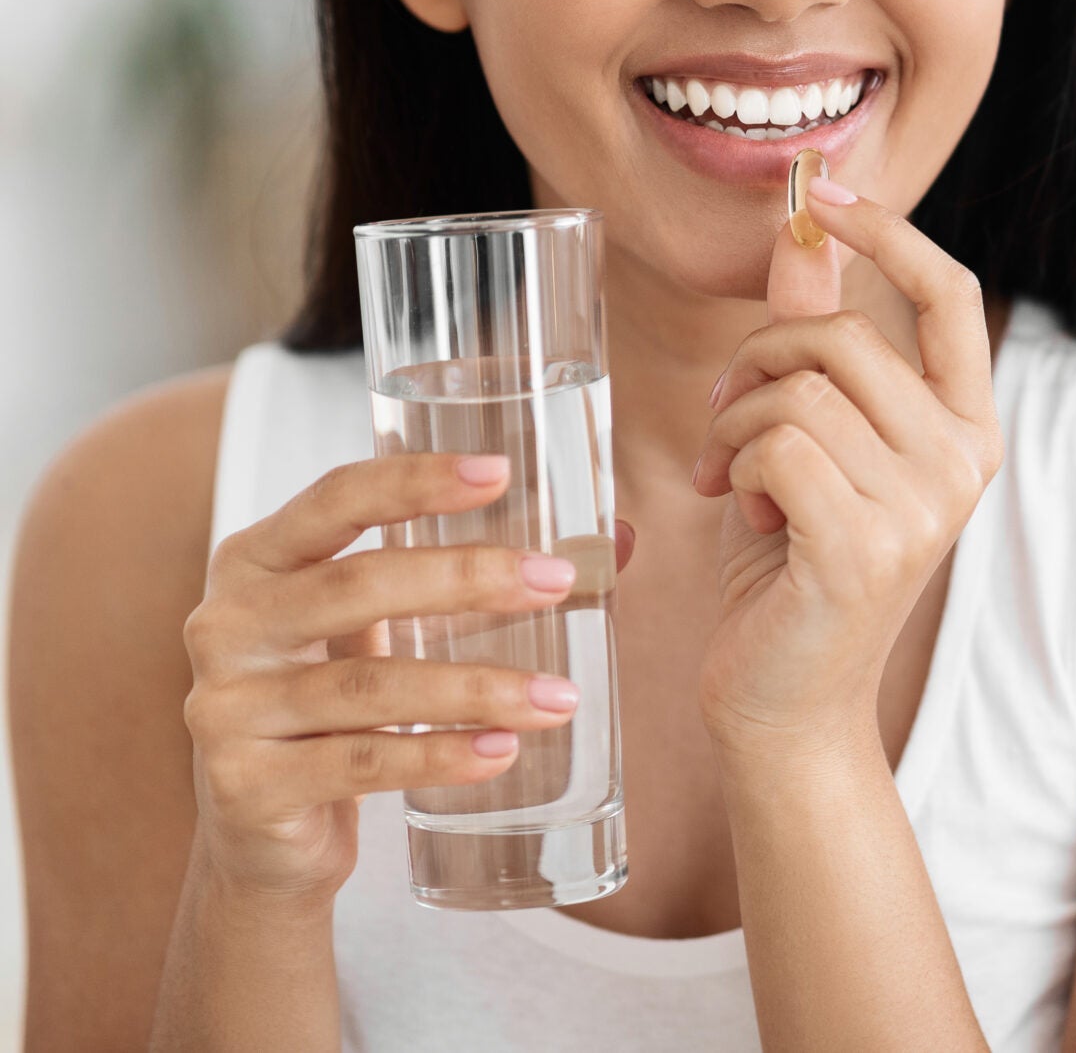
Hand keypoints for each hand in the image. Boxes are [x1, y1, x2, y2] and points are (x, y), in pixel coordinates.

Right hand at [180, 454, 632, 903]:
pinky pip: (360, 761)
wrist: (264, 838)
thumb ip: (473, 582)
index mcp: (257, 562)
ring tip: (559, 697)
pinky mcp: (246, 786)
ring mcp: (227, 708)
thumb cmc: (338, 705)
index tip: (499, 473)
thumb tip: (614, 541)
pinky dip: (439, 754)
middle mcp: (227, 624)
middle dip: (468, 579)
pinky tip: (502, 752)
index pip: (334, 499)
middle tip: (557, 582)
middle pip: (358, 585)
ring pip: (369, 685)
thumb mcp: (384, 630)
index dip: (414, 481)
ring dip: (477, 687)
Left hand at [691, 182, 1003, 759]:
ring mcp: (923, 509)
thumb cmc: (793, 567)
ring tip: (739, 477)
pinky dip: (740, 464)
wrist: (784, 704)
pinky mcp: (865, 547)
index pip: (948, 293)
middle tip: (727, 416)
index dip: (886, 229)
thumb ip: (815, 335)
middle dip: (759, 359)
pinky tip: (747, 510)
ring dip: (737, 423)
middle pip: (843, 335)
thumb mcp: (808, 437)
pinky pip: (781, 444)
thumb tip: (801, 229)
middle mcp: (964, 463)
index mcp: (968, 428)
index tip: (823, 189)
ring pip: (801, 389)